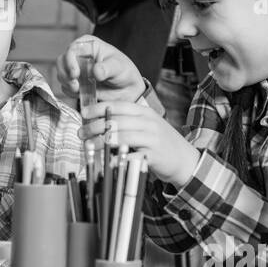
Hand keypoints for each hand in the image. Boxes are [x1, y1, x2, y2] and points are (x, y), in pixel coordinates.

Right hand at [55, 35, 145, 103]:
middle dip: (65, 74)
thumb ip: (107, 68)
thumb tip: (95, 71)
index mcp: (89, 44)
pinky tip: (80, 93)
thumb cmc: (123, 72)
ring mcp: (75, 69)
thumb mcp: (118, 67)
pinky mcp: (74, 82)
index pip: (73, 48)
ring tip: (78, 90)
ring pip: (61, 74)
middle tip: (75, 85)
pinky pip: (64, 86)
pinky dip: (69, 91)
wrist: (126, 90)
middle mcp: (79, 54)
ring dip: (66, 83)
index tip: (75, 74)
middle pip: (62, 61)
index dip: (70, 61)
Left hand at [79, 101, 196, 185]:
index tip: (84, 112)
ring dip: (102, 142)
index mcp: (145, 112)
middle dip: (95, 126)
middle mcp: (149, 123)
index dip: (99, 108)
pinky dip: (117, 158)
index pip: (119, 105)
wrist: (185, 160)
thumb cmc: (160, 143)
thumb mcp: (147, 126)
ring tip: (89, 145)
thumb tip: (99, 121)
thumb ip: (128, 121)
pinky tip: (106, 160)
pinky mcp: (153, 155)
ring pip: (121, 137)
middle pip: (117, 121)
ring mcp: (152, 139)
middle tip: (81, 132)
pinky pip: (131, 156)